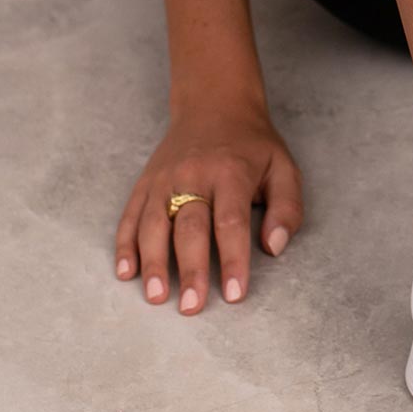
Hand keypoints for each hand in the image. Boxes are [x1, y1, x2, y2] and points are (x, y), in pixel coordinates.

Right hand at [116, 102, 304, 313]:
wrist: (214, 105)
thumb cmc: (253, 146)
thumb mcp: (283, 168)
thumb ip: (286, 208)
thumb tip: (275, 246)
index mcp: (231, 173)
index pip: (230, 222)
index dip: (232, 259)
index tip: (234, 294)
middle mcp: (193, 175)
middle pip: (189, 227)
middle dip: (190, 269)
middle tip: (192, 307)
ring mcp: (164, 178)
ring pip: (154, 223)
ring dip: (153, 262)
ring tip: (156, 297)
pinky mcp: (145, 182)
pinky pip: (130, 215)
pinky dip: (126, 245)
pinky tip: (127, 272)